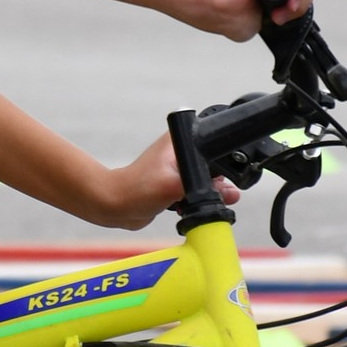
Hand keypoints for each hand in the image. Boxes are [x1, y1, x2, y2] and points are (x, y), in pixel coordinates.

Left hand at [87, 131, 236, 229]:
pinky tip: (187, 206)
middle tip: (214, 194)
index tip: (219, 180)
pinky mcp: (175, 182)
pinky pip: (196, 191)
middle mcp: (182, 150)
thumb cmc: (136, 189)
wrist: (116, 206)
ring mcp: (178, 167)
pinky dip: (196, 200)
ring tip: (196, 201)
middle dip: (218, 183)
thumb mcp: (175, 186)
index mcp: (182, 140)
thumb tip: (231, 193)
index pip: (216, 144)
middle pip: (215, 164)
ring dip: (207, 193)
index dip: (223, 163)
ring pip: (207, 179)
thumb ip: (206, 188)